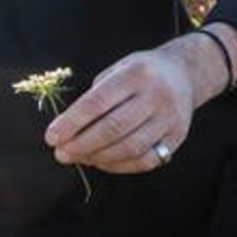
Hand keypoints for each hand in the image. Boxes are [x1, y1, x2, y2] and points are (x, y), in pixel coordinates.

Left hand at [45, 47, 196, 174]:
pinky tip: (102, 162)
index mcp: (136, 73)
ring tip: (78, 158)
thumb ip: (96, 98)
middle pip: (114, 128)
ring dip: (98, 158)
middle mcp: (157, 95)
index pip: (97, 102)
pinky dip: (120, 165)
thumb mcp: (117, 71)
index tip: (52, 136)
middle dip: (81, 144)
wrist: (184, 74)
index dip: (71, 123)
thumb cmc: (140, 73)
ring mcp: (170, 117)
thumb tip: (68, 132)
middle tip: (61, 153)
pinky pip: (147, 159)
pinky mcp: (178, 136)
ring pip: (130, 147)